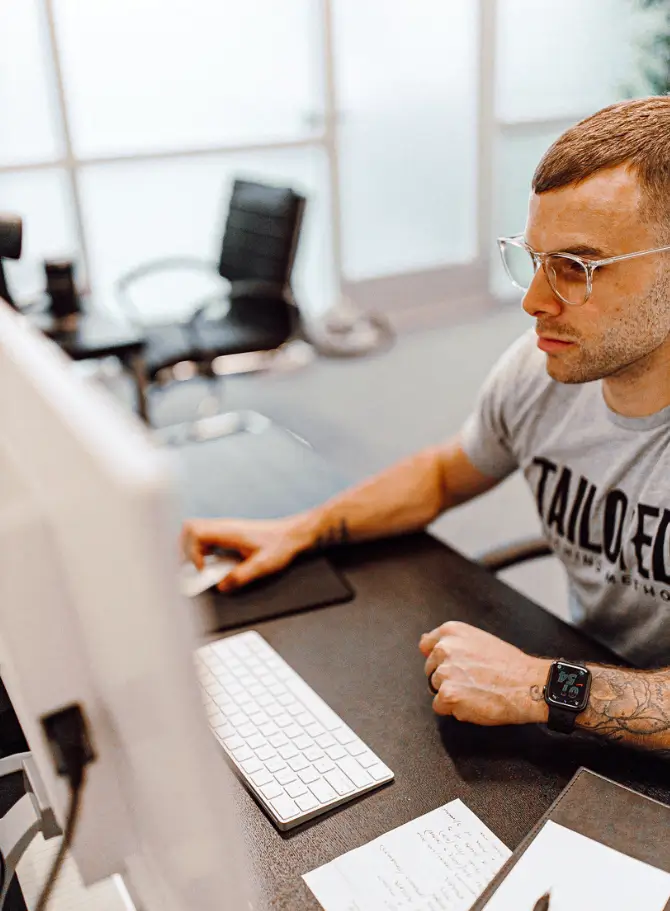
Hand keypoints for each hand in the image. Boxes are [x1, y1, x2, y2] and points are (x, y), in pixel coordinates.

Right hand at [181, 515, 312, 590]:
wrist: (292, 535)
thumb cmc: (280, 546)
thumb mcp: (263, 565)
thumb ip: (241, 576)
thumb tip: (221, 586)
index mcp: (229, 531)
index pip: (195, 532)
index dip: (192, 552)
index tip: (203, 570)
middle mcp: (223, 527)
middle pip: (189, 529)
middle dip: (185, 550)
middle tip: (195, 569)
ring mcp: (224, 529)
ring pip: (195, 533)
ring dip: (192, 551)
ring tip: (201, 569)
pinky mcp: (227, 535)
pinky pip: (205, 539)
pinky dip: (202, 552)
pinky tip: (212, 565)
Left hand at [419, 621, 549, 725]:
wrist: (528, 684)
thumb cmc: (510, 665)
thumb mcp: (479, 639)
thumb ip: (451, 642)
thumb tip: (425, 643)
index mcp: (451, 632)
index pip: (426, 646)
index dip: (439, 660)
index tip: (452, 666)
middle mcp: (444, 648)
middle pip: (431, 671)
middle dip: (447, 679)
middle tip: (472, 681)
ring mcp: (444, 672)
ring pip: (436, 690)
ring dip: (452, 695)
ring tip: (476, 691)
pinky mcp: (447, 694)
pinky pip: (440, 707)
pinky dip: (455, 710)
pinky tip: (474, 703)